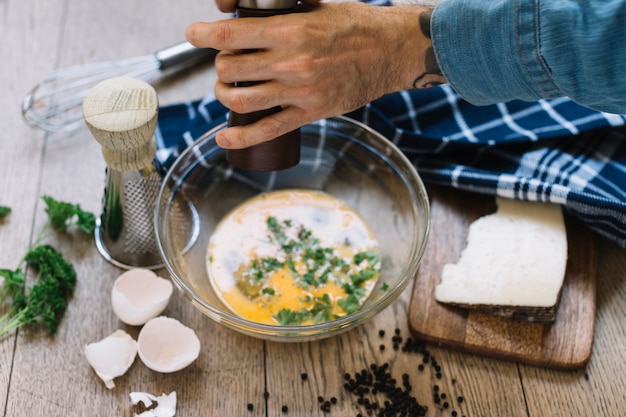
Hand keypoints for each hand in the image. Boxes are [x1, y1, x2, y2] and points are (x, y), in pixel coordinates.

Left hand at [186, 2, 441, 148]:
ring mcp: (299, 92)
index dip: (203, 34)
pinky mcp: (309, 113)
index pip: (231, 35)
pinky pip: (267, 130)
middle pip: (230, 68)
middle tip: (227, 61)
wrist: (391, 52)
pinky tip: (223, 137)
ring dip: (225, 95)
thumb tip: (248, 14)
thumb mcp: (316, 8)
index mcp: (291, 31)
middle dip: (221, 65)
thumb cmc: (356, 26)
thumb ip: (282, 14)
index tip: (193, 33)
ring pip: (241, 100)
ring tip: (228, 89)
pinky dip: (240, 137)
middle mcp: (292, 63)